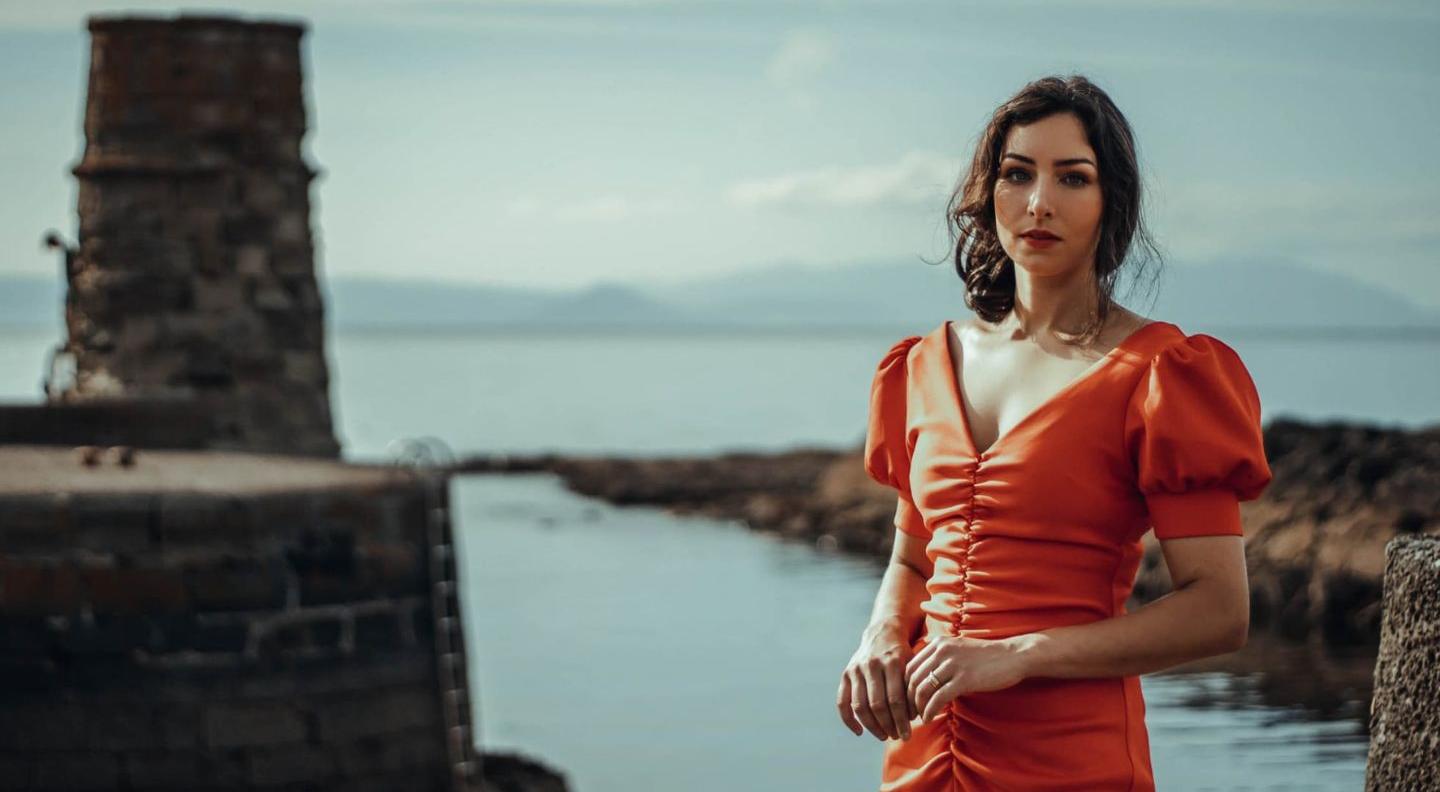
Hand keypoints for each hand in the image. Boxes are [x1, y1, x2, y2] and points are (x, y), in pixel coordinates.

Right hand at [837, 624, 914, 741]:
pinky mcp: (846, 674)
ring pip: (861, 706)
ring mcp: (856, 669)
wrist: (883, 632)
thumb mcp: (913, 664)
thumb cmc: (903, 654)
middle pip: (878, 705)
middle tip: (897, 737)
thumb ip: (913, 688)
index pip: (896, 699)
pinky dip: (849, 720)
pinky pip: (842, 701)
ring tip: (883, 735)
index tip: (907, 735)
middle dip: (888, 725)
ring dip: (872, 726)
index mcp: (892, 662)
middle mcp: (872, 665)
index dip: (901, 721)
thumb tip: (913, 719)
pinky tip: (860, 732)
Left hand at [906, 635, 1029, 723]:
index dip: (903, 686)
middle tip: (908, 714)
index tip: (905, 701)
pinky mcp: (964, 679)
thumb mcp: (957, 648)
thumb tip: (920, 675)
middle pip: (912, 678)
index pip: (909, 666)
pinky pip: (938, 698)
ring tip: (918, 717)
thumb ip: (938, 656)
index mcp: (937, 643)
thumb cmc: (984, 656)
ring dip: (917, 707)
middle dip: (906, 699)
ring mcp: (952, 664)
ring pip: (922, 689)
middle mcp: (941, 651)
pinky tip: (928, 718)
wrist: (1012, 656)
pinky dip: (929, 711)